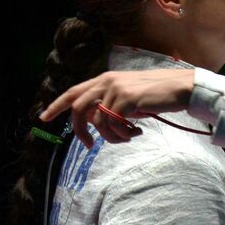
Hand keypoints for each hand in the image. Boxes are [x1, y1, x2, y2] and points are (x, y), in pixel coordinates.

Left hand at [39, 68, 196, 146]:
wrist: (180, 88)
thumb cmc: (157, 95)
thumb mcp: (129, 98)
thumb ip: (110, 105)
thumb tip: (96, 122)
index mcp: (105, 79)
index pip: (73, 92)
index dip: (57, 106)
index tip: (44, 118)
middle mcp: (107, 81)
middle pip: (79, 108)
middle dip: (80, 130)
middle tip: (89, 145)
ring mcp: (116, 89)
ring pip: (99, 121)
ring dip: (111, 136)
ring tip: (128, 137)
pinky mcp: (127, 99)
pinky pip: (114, 125)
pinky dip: (123, 135)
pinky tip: (137, 133)